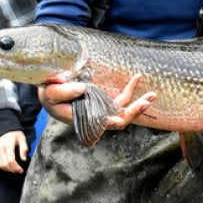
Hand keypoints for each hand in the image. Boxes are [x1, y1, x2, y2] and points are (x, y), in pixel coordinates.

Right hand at [0, 130, 27, 172]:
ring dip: (6, 169)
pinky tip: (7, 166)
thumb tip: (24, 159)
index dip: (16, 167)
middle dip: (12, 170)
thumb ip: (24, 148)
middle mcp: (0, 148)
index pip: (10, 160)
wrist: (5, 128)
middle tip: (18, 171)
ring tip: (13, 169)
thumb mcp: (22, 138)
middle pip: (4, 164)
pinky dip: (0, 166)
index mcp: (8, 145)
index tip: (20, 170)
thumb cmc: (15, 133)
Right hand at [38, 74, 156, 128]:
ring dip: (139, 103)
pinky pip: (121, 98)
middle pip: (120, 119)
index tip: (120, 118)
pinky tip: (138, 77)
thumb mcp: (50, 93)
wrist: (50, 91)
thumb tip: (83, 88)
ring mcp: (103, 109)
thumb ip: (63, 91)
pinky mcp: (105, 101)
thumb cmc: (49, 95)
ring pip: (124, 110)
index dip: (113, 122)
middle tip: (147, 101)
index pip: (102, 124)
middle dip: (134, 112)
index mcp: (84, 120)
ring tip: (153, 94)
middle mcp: (97, 118)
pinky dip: (130, 89)